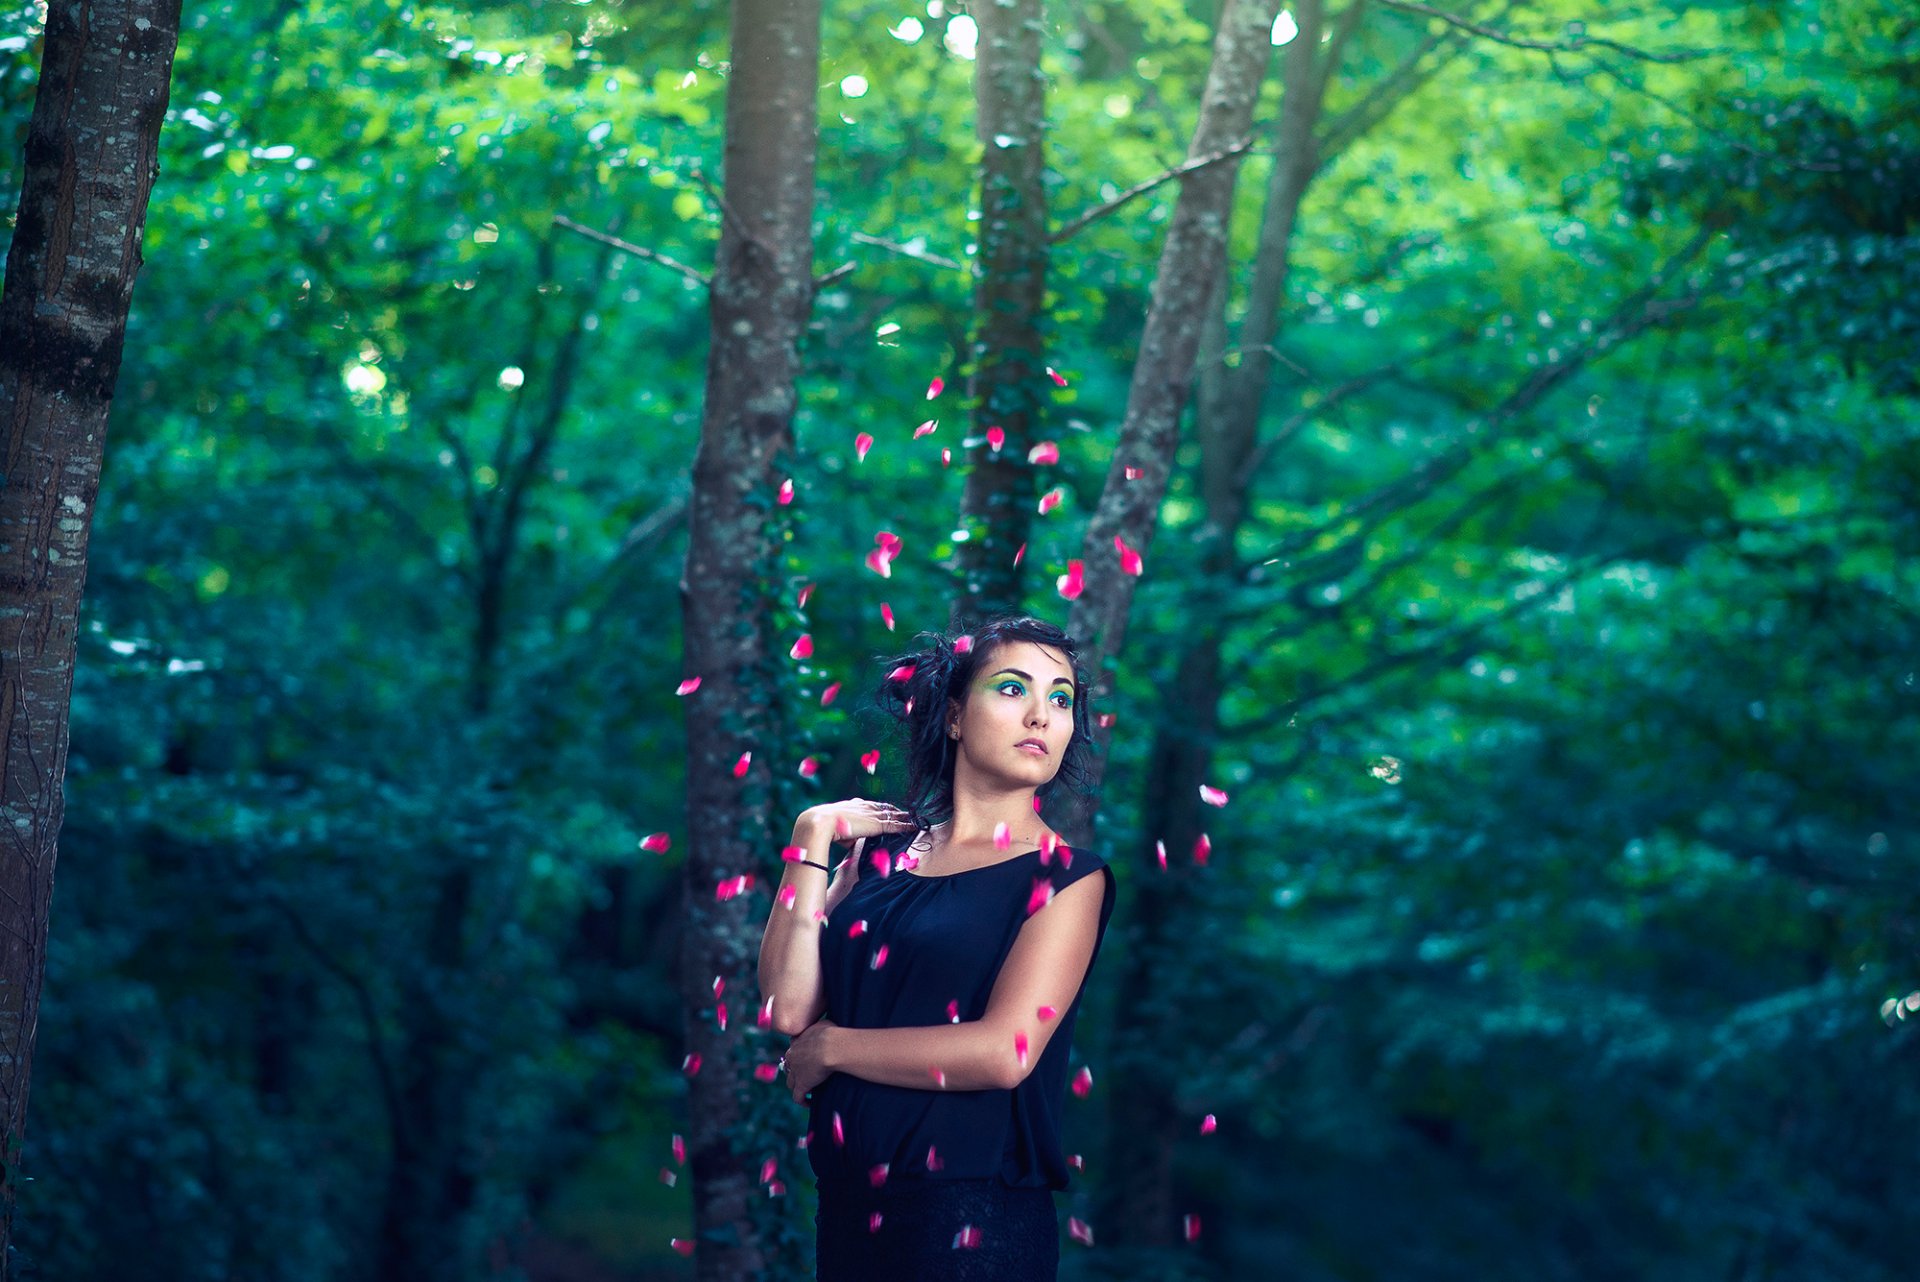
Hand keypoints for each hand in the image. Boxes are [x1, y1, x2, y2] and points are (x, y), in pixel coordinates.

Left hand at [783, 1017, 837, 1104]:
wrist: (831, 1046)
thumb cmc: (832, 1033)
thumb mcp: (823, 1024)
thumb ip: (820, 1026)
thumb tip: (825, 1025)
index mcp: (796, 1042)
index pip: (793, 1049)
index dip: (798, 1055)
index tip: (807, 1058)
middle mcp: (792, 1057)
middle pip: (788, 1066)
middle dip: (795, 1070)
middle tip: (807, 1075)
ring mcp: (796, 1072)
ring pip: (790, 1082)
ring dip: (796, 1086)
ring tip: (807, 1090)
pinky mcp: (802, 1085)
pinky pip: (797, 1097)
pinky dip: (802, 1100)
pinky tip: (809, 1103)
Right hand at [797, 799, 913, 846]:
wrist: (819, 823)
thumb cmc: (824, 829)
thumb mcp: (837, 830)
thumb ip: (848, 836)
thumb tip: (851, 844)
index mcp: (854, 806)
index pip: (873, 806)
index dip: (882, 809)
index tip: (890, 811)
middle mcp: (865, 807)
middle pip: (886, 808)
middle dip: (897, 811)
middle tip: (909, 814)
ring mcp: (872, 815)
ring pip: (894, 815)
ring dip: (906, 817)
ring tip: (917, 820)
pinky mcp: (877, 824)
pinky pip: (896, 825)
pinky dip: (907, 826)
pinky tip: (916, 827)